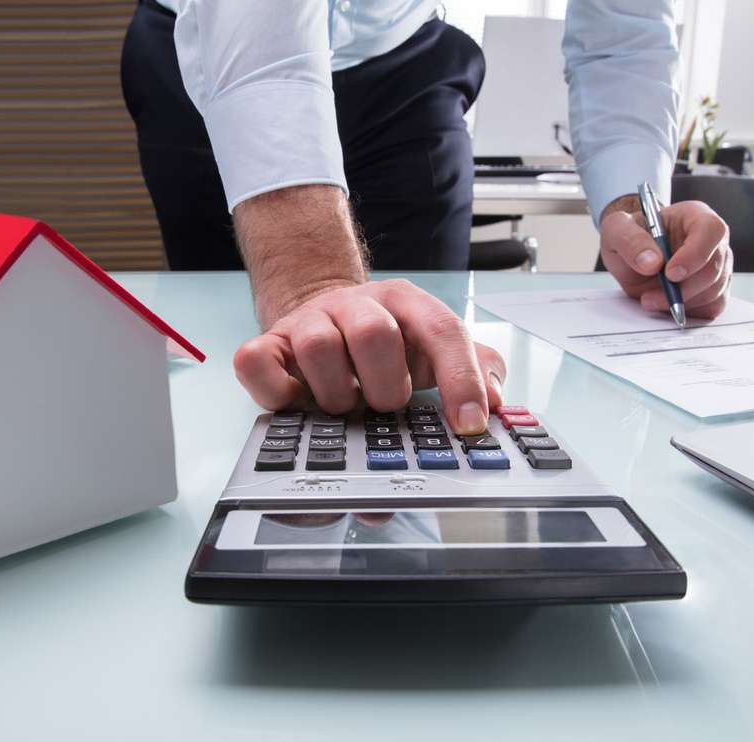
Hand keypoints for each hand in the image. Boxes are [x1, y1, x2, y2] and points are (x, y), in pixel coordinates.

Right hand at [233, 279, 505, 434]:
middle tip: (385, 407)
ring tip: (344, 407)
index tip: (470, 426)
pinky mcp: (266, 343)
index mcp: (406, 303)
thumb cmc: (385, 349)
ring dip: (336, 394)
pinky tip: (296, 404)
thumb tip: (496, 408)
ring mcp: (307, 322)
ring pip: (318, 347)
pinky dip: (276, 390)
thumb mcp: (433, 352)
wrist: (321, 317)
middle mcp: (356, 306)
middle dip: (387, 386)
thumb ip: (474, 372)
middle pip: (375, 333)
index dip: (461, 380)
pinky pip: (257, 361)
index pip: (442, 331)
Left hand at [599, 196, 732, 318]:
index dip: (695, 254)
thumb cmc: (630, 236)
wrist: (632, 255)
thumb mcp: (616, 229)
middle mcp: (712, 240)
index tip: (670, 273)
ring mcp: (718, 266)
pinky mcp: (714, 289)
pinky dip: (689, 312)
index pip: (711, 230)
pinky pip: (713, 306)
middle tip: (650, 297)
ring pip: (714, 290)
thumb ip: (630, 240)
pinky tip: (667, 305)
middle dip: (682, 289)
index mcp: (694, 216)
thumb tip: (652, 262)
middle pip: (715, 267)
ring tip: (651, 299)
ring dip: (681, 302)